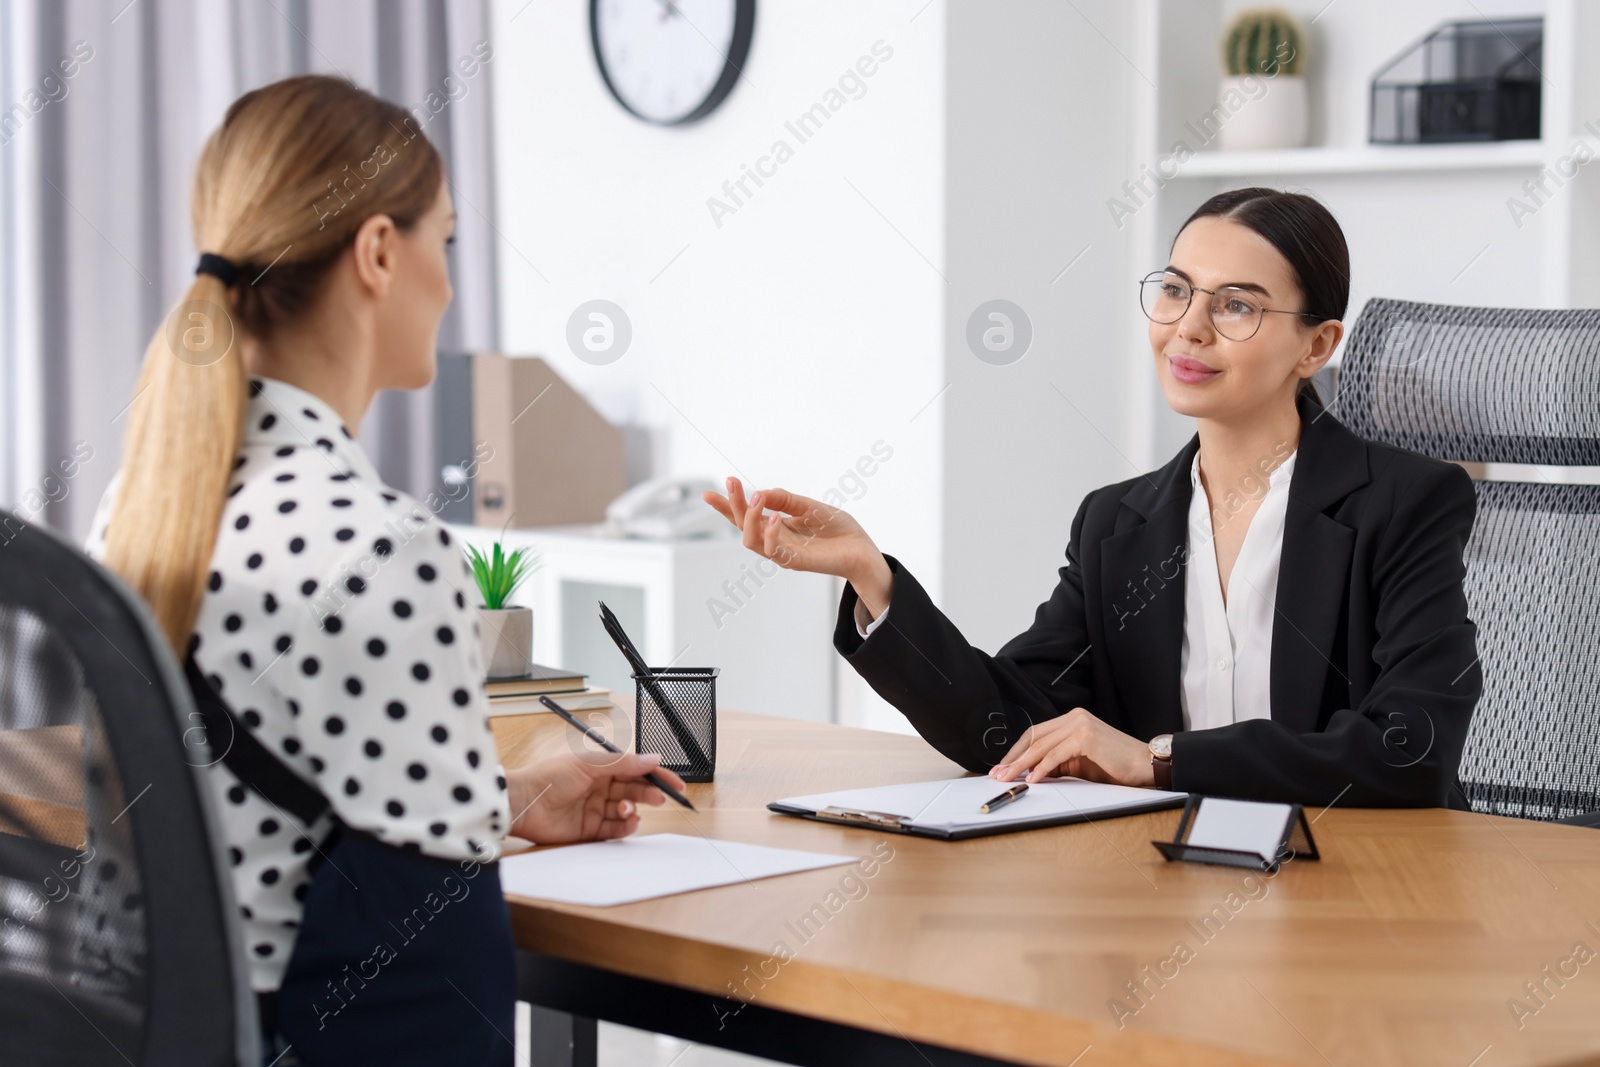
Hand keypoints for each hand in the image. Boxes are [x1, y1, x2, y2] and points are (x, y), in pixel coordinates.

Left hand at [504, 751, 685, 844]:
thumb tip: (654, 759)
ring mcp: (596, 809)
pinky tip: (628, 822)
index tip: (676, 784)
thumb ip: (624, 763)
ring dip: (634, 810)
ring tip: (629, 809)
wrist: (524, 803)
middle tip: (660, 798)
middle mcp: (600, 788)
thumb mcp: (590, 764)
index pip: (636, 770)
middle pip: (634, 791)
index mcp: (601, 768)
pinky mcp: (590, 830)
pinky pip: (614, 830)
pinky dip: (625, 828)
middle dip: (649, 794)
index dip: (657, 776)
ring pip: (626, 811)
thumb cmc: (550, 777)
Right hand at [702, 477, 892, 614]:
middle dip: (733, 505)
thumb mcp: (809, 506)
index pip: (744, 517)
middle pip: (742, 527)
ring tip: (755, 497)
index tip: (707, 493)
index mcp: (775, 527)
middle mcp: (775, 541)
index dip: (726, 507)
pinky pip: (774, 551)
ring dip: (749, 517)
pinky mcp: (796, 562)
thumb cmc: (837, 529)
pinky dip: (770, 534)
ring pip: (751, 541)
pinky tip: (774, 517)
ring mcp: (783, 553)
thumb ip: (784, 499)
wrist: (862, 549)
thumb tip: (759, 492)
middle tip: (731, 483)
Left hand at [988, 708, 1156, 787]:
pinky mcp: (1086, 737)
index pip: (1036, 733)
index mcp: (1072, 719)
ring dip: (1021, 765)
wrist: (1145, 765)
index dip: (1017, 751)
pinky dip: (1041, 768)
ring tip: (1009, 778)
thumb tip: (1030, 771)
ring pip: (1041, 746)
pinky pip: (1055, 755)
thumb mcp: (1079, 763)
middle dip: (1013, 758)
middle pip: (1034, 737)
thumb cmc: (1115, 766)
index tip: (1003, 766)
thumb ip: (1056, 762)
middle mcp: (1074, 717)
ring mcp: (1080, 724)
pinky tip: (1032, 779)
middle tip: (998, 774)